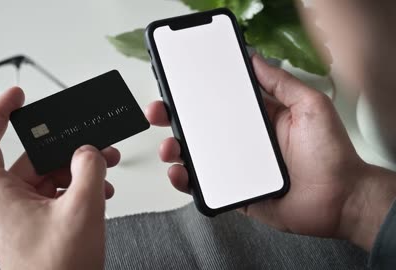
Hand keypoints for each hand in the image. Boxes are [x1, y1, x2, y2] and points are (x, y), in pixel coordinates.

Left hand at [0, 87, 119, 269]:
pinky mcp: (37, 223)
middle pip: (32, 157)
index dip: (0, 111)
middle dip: (67, 149)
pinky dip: (77, 189)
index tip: (19, 96)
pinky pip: (55, 194)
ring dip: (78, 170)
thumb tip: (89, 151)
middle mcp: (4, 200)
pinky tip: (100, 192)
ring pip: (48, 175)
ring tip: (105, 169)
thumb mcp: (82, 210)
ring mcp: (21, 213)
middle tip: (93, 143)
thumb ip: (89, 169)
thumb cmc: (57, 269)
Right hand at [145, 55, 395, 249]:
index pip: (217, 103)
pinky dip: (185, 180)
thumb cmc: (331, 154)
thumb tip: (255, 59)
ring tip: (169, 147)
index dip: (194, 95)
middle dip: (173, 119)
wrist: (340, 199)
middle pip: (198, 129)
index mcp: (256, 119)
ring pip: (195, 156)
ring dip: (174, 149)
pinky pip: (203, 185)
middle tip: (159, 112)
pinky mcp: (233, 191)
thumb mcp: (309, 106)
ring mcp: (234, 167)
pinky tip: (179, 172)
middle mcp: (241, 141)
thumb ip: (281, 83)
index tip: (176, 87)